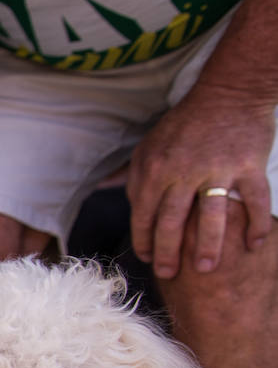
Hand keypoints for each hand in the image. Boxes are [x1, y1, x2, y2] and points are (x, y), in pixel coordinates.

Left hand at [127, 90, 273, 277]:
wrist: (228, 93)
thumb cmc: (184, 124)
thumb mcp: (148, 146)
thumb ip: (133, 175)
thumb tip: (111, 193)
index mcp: (155, 169)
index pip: (143, 215)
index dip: (144, 240)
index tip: (148, 258)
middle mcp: (183, 172)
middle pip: (172, 222)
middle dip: (168, 252)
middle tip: (169, 273)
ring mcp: (217, 170)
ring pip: (210, 217)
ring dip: (208, 247)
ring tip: (206, 269)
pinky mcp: (249, 165)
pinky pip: (255, 202)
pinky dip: (257, 225)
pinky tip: (253, 245)